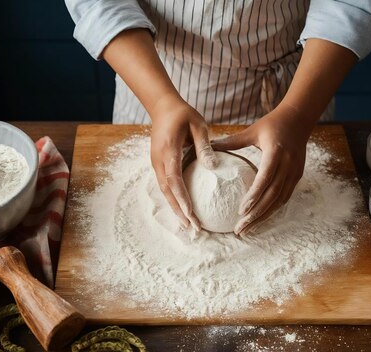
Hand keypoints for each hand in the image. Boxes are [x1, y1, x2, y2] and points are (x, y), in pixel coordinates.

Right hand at [150, 94, 217, 230]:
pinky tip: (182, 209)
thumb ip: (204, 145)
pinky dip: (173, 199)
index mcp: (169, 151)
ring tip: (187, 226)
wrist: (162, 105)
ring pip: (164, 191)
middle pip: (167, 191)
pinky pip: (165, 185)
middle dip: (179, 212)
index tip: (191, 214)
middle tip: (193, 229)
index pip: (174, 179)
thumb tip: (213, 167)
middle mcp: (159, 160)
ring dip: (175, 209)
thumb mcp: (198, 125)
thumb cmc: (183, 113)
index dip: (182, 199)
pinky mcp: (158, 163)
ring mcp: (156, 163)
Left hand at [212, 105, 312, 234]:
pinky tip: (259, 219)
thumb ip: (232, 142)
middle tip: (239, 228)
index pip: (265, 178)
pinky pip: (284, 198)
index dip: (254, 196)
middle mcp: (288, 164)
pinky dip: (272, 210)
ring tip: (247, 229)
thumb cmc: (272, 124)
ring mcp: (295, 172)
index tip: (240, 211)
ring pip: (280, 201)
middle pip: (272, 195)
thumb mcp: (252, 131)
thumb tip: (209, 148)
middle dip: (256, 214)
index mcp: (275, 152)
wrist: (298, 119)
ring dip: (263, 217)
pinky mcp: (297, 176)